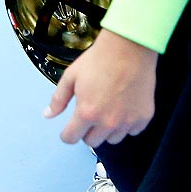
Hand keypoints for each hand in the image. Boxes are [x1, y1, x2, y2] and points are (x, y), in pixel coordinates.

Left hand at [44, 30, 156, 147]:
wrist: (128, 49)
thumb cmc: (97, 61)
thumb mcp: (71, 76)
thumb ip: (58, 99)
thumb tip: (47, 115)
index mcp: (86, 112)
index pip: (72, 138)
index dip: (67, 135)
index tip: (68, 130)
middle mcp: (108, 123)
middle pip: (92, 142)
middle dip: (86, 131)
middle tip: (89, 114)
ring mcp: (128, 122)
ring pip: (112, 139)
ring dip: (106, 130)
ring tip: (107, 109)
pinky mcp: (144, 119)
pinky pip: (131, 131)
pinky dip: (126, 125)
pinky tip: (123, 107)